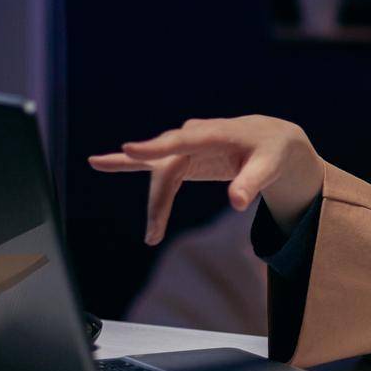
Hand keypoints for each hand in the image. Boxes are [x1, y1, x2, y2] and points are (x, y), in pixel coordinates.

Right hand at [88, 116, 323, 244]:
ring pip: (159, 172)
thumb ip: (252, 183)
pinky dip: (127, 164)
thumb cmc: (272, 152)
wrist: (272, 140)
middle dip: (159, 202)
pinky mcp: (183, 155)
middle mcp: (195, 136)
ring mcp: (185, 144)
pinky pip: (154, 164)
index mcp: (216, 134)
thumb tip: (238, 203)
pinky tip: (98, 162)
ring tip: (151, 235)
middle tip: (154, 236)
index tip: (130, 149)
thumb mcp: (269, 167)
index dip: (157, 147)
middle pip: (167, 168)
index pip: (183, 141)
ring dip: (155, 204)